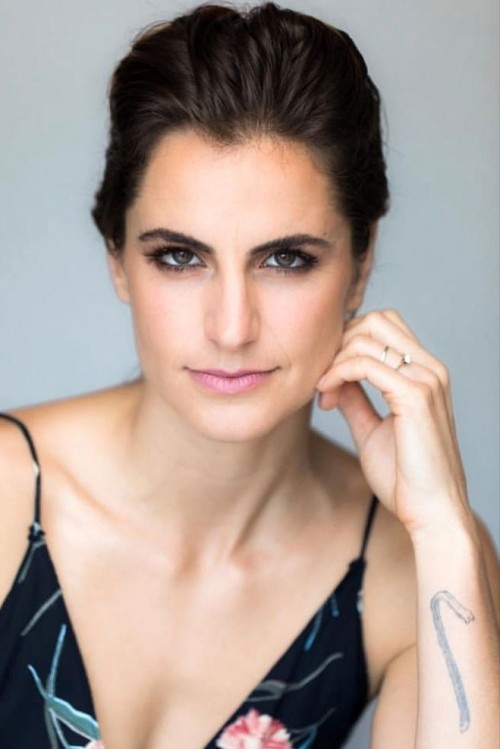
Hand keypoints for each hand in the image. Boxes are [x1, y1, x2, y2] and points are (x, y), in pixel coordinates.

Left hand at [316, 309, 470, 535]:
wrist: (431, 513)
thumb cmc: (406, 478)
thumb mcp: (372, 430)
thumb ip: (356, 400)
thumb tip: (335, 378)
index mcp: (424, 373)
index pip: (384, 326)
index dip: (348, 343)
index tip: (327, 380)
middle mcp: (430, 369)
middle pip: (375, 320)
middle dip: (339, 343)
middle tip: (321, 380)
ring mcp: (425, 379)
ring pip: (367, 337)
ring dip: (334, 361)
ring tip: (323, 394)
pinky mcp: (415, 396)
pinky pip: (364, 364)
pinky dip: (337, 374)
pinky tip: (326, 398)